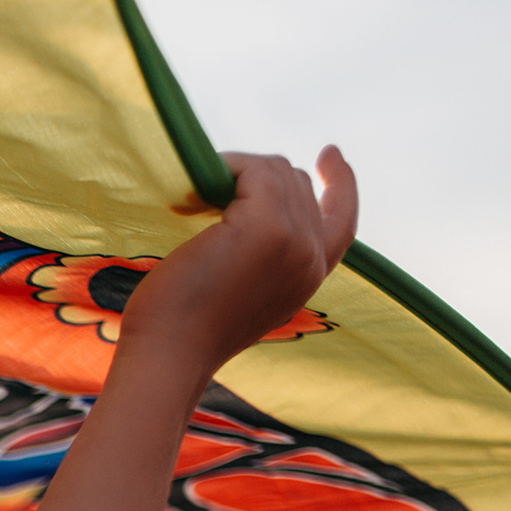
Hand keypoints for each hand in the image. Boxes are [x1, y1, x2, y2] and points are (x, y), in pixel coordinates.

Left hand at [120, 146, 358, 376]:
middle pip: (298, 185)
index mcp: (307, 279)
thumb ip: (258, 254)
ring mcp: (294, 241)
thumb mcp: (236, 290)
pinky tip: (194, 190)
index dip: (341, 183)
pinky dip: (224, 168)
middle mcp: (311, 259)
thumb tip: (238, 199)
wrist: (167, 356)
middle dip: (254, 177)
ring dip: (234, 172)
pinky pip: (254, 170)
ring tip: (191, 198)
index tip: (330, 153)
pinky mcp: (267, 227)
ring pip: (277, 173)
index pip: (343, 221)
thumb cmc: (179, 330)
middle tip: (204, 191)